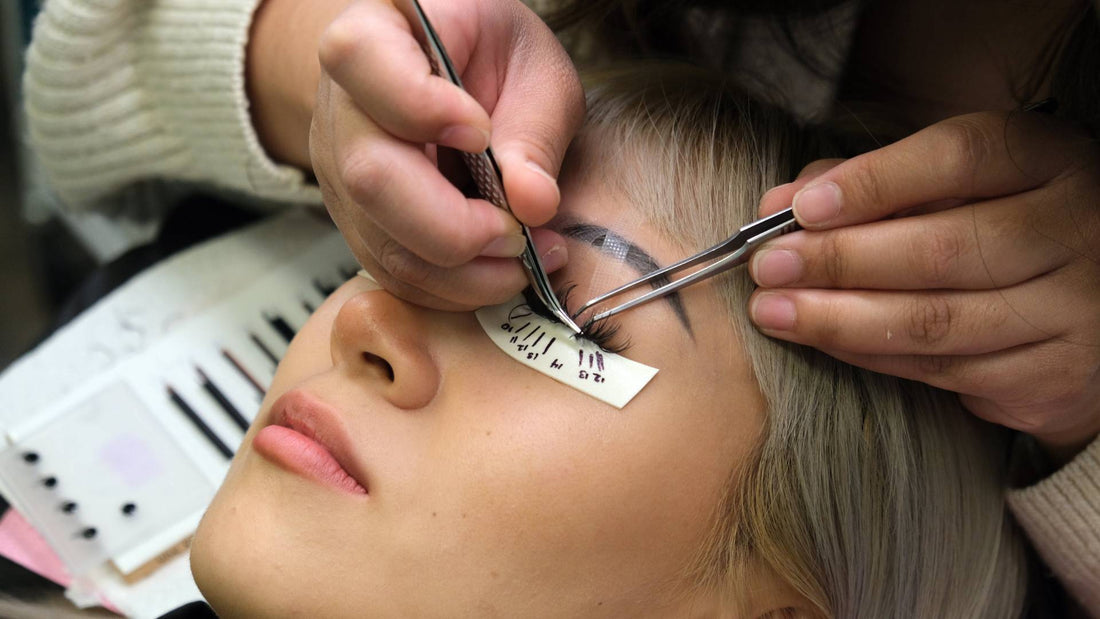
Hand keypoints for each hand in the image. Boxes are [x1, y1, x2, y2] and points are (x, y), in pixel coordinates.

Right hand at [308, 0, 583, 308]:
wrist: (449, 75)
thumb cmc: (491, 57)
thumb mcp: (531, 67)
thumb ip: (534, 128)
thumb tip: (533, 203)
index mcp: (372, 37)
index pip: (362, 61)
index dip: (421, 106)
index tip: (480, 132)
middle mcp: (341, 111)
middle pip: (371, 178)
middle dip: (455, 225)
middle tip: (518, 231)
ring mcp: (342, 177)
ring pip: (384, 245)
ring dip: (464, 272)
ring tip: (527, 258)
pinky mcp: (362, 228)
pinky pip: (397, 276)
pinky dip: (455, 289)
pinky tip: (500, 271)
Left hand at [752, 111, 1099, 459]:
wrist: (1097, 307)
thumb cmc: (1003, 224)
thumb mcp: (960, 182)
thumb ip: (872, 181)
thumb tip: (780, 204)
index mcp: (1051, 161)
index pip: (960, 157)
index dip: (874, 181)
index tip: (802, 207)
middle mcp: (1075, 232)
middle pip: (940, 249)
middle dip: (837, 260)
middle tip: (767, 267)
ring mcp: (1072, 312)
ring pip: (934, 322)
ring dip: (837, 319)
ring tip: (773, 311)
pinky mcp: (1053, 379)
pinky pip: (941, 371)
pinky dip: (869, 355)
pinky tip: (823, 340)